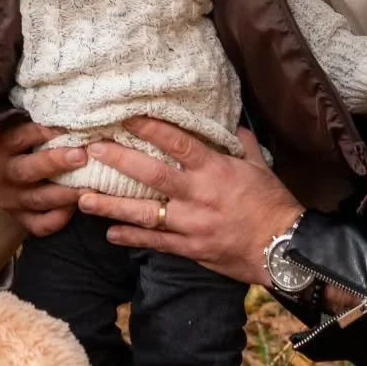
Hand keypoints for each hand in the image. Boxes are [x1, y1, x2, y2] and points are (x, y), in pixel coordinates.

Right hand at [0, 119, 85, 236]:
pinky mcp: (19, 219)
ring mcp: (7, 199)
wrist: (16, 171)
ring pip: (35, 199)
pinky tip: (76, 207)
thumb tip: (76, 111)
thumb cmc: (29, 141)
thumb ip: (43, 120)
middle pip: (24, 171)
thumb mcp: (26, 126)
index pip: (17, 138)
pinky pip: (39, 225)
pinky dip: (59, 218)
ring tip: (89, 187)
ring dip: (64, 194)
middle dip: (54, 163)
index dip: (41, 132)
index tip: (68, 127)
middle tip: (81, 156)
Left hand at [75, 118, 301, 285]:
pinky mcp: (189, 248)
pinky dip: (131, 238)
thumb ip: (241, 144)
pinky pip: (155, 242)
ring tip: (83, 199)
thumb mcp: (260, 167)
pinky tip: (110, 233)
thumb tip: (231, 123)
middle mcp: (198, 195)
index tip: (127, 117)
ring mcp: (191, 224)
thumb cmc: (273, 204)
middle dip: (119, 161)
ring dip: (111, 206)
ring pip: (144, 213)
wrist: (283, 247)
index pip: (177, 143)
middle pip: (151, 175)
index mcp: (214, 170)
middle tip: (93, 151)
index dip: (150, 129)